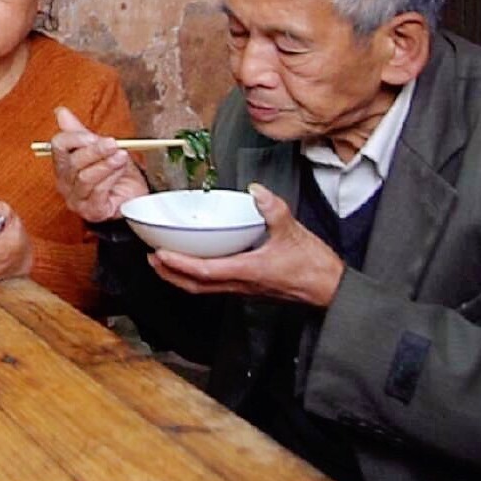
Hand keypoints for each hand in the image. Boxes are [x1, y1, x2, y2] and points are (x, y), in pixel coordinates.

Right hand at [50, 106, 150, 221]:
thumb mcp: (99, 149)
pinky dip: (110, 178)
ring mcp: (77, 199)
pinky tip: (120, 171)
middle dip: (95, 151)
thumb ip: (80, 132)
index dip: (74, 139)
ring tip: (121, 156)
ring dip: (106, 164)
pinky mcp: (92, 211)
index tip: (92, 136)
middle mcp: (65, 183)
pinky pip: (98, 192)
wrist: (133, 197)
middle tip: (113, 143)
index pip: (58, 146)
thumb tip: (60, 112)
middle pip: (73, 163)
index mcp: (64, 164)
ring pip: (86, 178)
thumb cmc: (115, 174)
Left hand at [148, 184, 344, 306]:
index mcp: (248, 271)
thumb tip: (256, 191)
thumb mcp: (293, 231)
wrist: (329, 289)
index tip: (159, 254)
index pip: (204, 271)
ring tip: (163, 262)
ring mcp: (243, 288)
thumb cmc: (313, 265)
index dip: (179, 264)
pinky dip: (196, 276)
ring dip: (179, 277)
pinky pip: (214, 285)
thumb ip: (273, 209)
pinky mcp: (247, 287)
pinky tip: (193, 263)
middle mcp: (240, 283)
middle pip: (195, 285)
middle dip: (169, 274)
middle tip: (150, 258)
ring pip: (203, 288)